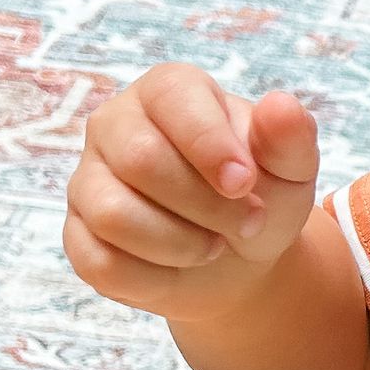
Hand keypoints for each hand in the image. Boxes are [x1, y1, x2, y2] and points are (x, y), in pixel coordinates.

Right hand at [64, 65, 319, 322]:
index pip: (172, 98)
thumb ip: (290, 138)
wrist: (240, 258)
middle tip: (248, 222)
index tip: (246, 184)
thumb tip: (281, 107)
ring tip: (214, 244)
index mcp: (168, 91)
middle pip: (141, 160)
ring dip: (183, 245)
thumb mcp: (290, 169)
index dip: (210, 146)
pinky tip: (178, 266)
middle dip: (208, 206)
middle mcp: (115, 125)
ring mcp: (89, 179)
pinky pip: (102, 263)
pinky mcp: (79, 234)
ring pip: (115, 215)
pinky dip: (155, 278)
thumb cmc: (260, 197)